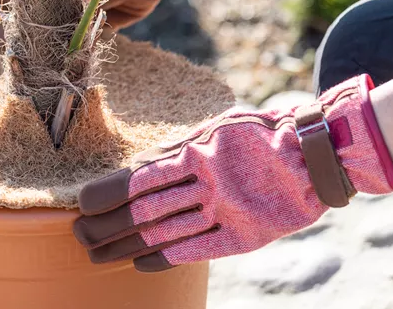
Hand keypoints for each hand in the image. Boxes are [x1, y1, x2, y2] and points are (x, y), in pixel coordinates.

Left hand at [73, 75, 392, 271]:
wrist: (313, 154)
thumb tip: (140, 167)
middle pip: (143, 212)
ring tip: (97, 254)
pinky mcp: (241, 236)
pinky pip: (194, 251)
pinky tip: (139, 263)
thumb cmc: (258, 133)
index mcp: (195, 153)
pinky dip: (164, 258)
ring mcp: (223, 213)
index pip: (137, 179)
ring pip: (163, 235)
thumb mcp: (214, 128)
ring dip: (125, 247)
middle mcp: (205, 185)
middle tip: (79, 234)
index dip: (105, 195)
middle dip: (106, 226)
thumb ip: (178, 148)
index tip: (82, 204)